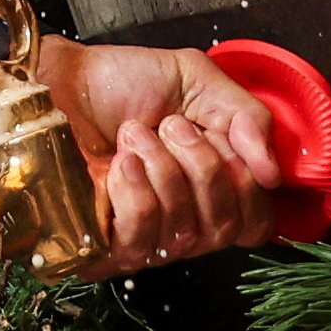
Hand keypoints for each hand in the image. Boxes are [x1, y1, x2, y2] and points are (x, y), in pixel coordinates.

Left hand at [46, 42, 283, 265]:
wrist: (57, 81)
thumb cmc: (120, 83)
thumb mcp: (197, 82)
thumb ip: (248, 118)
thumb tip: (273, 174)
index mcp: (209, 191)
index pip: (257, 223)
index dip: (249, 186)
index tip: (223, 139)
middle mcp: (181, 224)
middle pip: (227, 229)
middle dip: (206, 167)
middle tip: (170, 127)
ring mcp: (141, 241)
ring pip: (185, 233)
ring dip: (165, 171)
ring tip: (135, 135)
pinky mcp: (99, 249)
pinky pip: (141, 238)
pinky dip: (138, 191)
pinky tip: (119, 162)